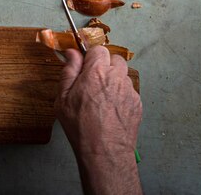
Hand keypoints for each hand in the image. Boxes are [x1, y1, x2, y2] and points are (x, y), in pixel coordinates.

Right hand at [55, 46, 141, 194]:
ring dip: (113, 79)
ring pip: (123, 75)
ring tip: (101, 97)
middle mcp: (116, 77)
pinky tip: (110, 108)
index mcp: (96, 72)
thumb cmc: (81, 126)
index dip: (90, 56)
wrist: (104, 151)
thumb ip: (68, 71)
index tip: (84, 64)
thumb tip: (71, 53)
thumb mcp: (63, 97)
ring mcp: (129, 90)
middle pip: (114, 59)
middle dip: (104, 65)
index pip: (98, 49)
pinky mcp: (137, 103)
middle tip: (92, 80)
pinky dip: (120, 94)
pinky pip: (129, 91)